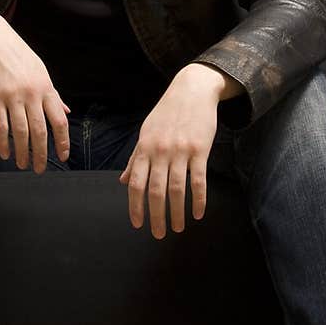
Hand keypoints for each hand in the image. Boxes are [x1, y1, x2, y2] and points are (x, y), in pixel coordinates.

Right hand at [0, 8, 68, 171]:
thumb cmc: (18, 57)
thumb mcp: (41, 72)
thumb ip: (53, 95)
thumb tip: (66, 113)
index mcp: (46, 88)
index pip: (59, 120)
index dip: (62, 142)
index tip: (62, 157)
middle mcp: (32, 93)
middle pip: (40, 131)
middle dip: (41, 154)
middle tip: (39, 169)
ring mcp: (13, 95)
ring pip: (20, 131)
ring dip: (22, 152)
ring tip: (22, 164)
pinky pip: (0, 125)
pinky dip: (3, 142)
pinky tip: (5, 153)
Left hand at [119, 64, 237, 238]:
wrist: (192, 90)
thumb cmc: (167, 113)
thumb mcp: (146, 133)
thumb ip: (136, 159)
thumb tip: (124, 182)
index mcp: (145, 148)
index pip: (136, 184)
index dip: (136, 206)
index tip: (138, 224)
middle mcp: (160, 151)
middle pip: (156, 191)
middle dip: (156, 216)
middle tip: (158, 234)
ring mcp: (181, 151)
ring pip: (177, 189)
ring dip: (177, 212)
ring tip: (178, 228)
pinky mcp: (200, 150)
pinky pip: (199, 180)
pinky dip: (198, 200)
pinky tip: (197, 214)